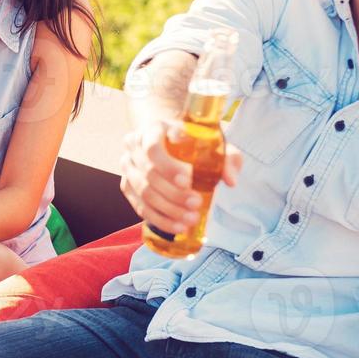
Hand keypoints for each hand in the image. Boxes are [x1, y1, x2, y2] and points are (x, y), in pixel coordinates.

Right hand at [118, 120, 242, 234]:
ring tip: (190, 219)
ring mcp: (127, 167)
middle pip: (149, 175)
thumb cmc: (192, 141)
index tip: (188, 181)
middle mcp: (133, 147)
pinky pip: (140, 206)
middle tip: (196, 204)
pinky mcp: (127, 186)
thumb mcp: (213, 142)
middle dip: (174, 194)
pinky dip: (159, 220)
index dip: (168, 167)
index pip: (153, 149)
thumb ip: (226, 157)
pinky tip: (177, 227)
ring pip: (144, 193)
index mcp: (152, 130)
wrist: (169, 142)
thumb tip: (230, 180)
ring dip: (168, 210)